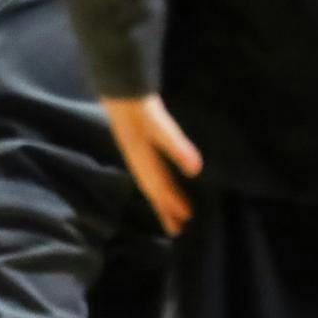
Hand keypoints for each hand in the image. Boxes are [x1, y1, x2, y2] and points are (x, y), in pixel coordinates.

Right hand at [99, 94, 202, 235]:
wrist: (120, 87)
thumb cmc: (139, 106)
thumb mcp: (160, 125)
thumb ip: (176, 146)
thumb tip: (196, 170)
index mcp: (142, 159)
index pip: (159, 187)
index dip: (171, 203)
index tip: (186, 219)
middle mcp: (138, 160)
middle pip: (152, 189)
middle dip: (163, 209)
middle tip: (176, 231)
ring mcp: (137, 153)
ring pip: (150, 182)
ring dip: (161, 199)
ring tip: (173, 214)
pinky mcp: (139, 145)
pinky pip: (150, 172)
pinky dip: (158, 183)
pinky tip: (165, 182)